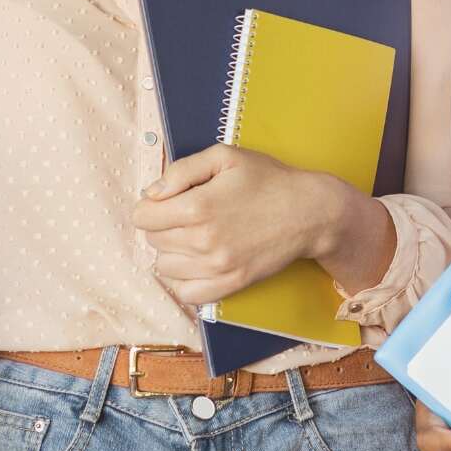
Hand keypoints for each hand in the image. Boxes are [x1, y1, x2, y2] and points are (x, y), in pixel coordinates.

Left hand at [131, 144, 335, 305]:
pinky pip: (186, 293)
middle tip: (184, 213)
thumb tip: (151, 193)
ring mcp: (217, 267)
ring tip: (192, 235)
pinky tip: (195, 261)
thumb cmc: (267, 179)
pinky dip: (183, 279)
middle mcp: (203, 241)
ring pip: (165, 267)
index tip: (166, 200)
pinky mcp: (231, 285)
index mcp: (198, 206)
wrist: (309, 212)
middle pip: (152, 240)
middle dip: (161, 224)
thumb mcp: (224, 157)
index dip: (150, 205)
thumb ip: (181, 170)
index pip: (142, 217)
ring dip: (171, 251)